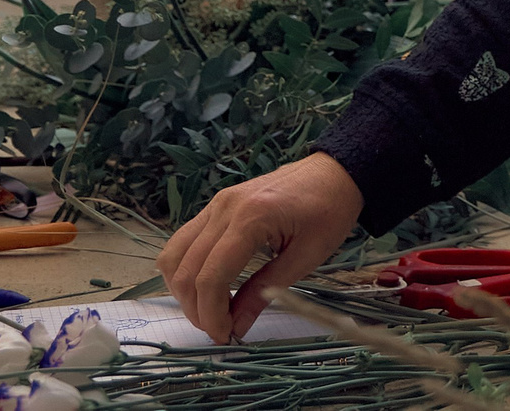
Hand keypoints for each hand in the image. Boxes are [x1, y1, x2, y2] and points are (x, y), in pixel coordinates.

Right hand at [158, 153, 365, 341]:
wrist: (335, 173)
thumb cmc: (330, 212)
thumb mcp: (306, 257)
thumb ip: (266, 292)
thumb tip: (236, 328)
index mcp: (251, 218)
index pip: (211, 277)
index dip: (212, 315)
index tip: (226, 336)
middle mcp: (224, 208)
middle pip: (186, 270)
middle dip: (197, 309)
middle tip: (220, 329)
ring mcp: (216, 204)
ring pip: (174, 255)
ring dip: (184, 291)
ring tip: (211, 310)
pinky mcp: (215, 205)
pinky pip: (183, 241)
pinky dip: (186, 269)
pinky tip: (208, 285)